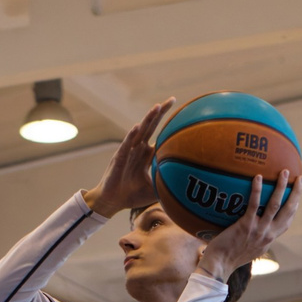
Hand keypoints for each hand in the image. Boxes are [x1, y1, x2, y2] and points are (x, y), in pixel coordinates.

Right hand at [82, 98, 171, 217]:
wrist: (112, 202)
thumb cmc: (133, 195)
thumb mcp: (155, 188)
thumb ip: (168, 183)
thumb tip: (188, 187)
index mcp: (146, 154)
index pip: (159, 134)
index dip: (167, 122)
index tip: (182, 111)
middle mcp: (138, 149)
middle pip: (150, 126)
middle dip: (160, 112)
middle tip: (171, 99)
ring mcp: (128, 152)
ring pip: (139, 131)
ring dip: (147, 119)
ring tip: (156, 107)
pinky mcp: (119, 158)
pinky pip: (126, 145)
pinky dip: (131, 136)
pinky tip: (137, 127)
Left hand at [195, 170, 301, 280]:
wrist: (220, 265)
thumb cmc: (229, 256)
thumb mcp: (249, 249)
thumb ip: (254, 237)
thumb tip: (251, 225)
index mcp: (270, 239)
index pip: (287, 221)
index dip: (294, 206)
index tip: (298, 194)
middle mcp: (268, 234)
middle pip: (288, 210)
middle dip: (296, 193)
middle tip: (299, 178)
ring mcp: (258, 230)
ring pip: (275, 205)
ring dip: (281, 187)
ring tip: (283, 172)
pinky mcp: (246, 226)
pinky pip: (254, 205)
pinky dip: (257, 190)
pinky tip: (258, 177)